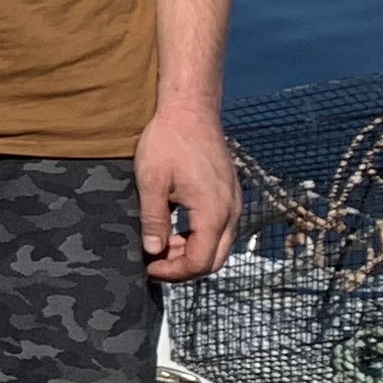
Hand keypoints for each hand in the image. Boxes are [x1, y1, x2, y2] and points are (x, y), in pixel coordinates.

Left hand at [135, 105, 238, 282]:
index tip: (148, 268)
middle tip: (154, 262)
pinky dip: (199, 237)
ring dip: (191, 252)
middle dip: (183, 268)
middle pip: (214, 260)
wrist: (191, 110)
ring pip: (219, 246)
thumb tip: (153, 250)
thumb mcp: (151, 181)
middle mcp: (231, 212)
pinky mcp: (230, 196)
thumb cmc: (169, 141)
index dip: (173, 272)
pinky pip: (220, 229)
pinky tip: (173, 229)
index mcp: (213, 212)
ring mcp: (234, 204)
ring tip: (159, 244)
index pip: (199, 261)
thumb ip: (153, 219)